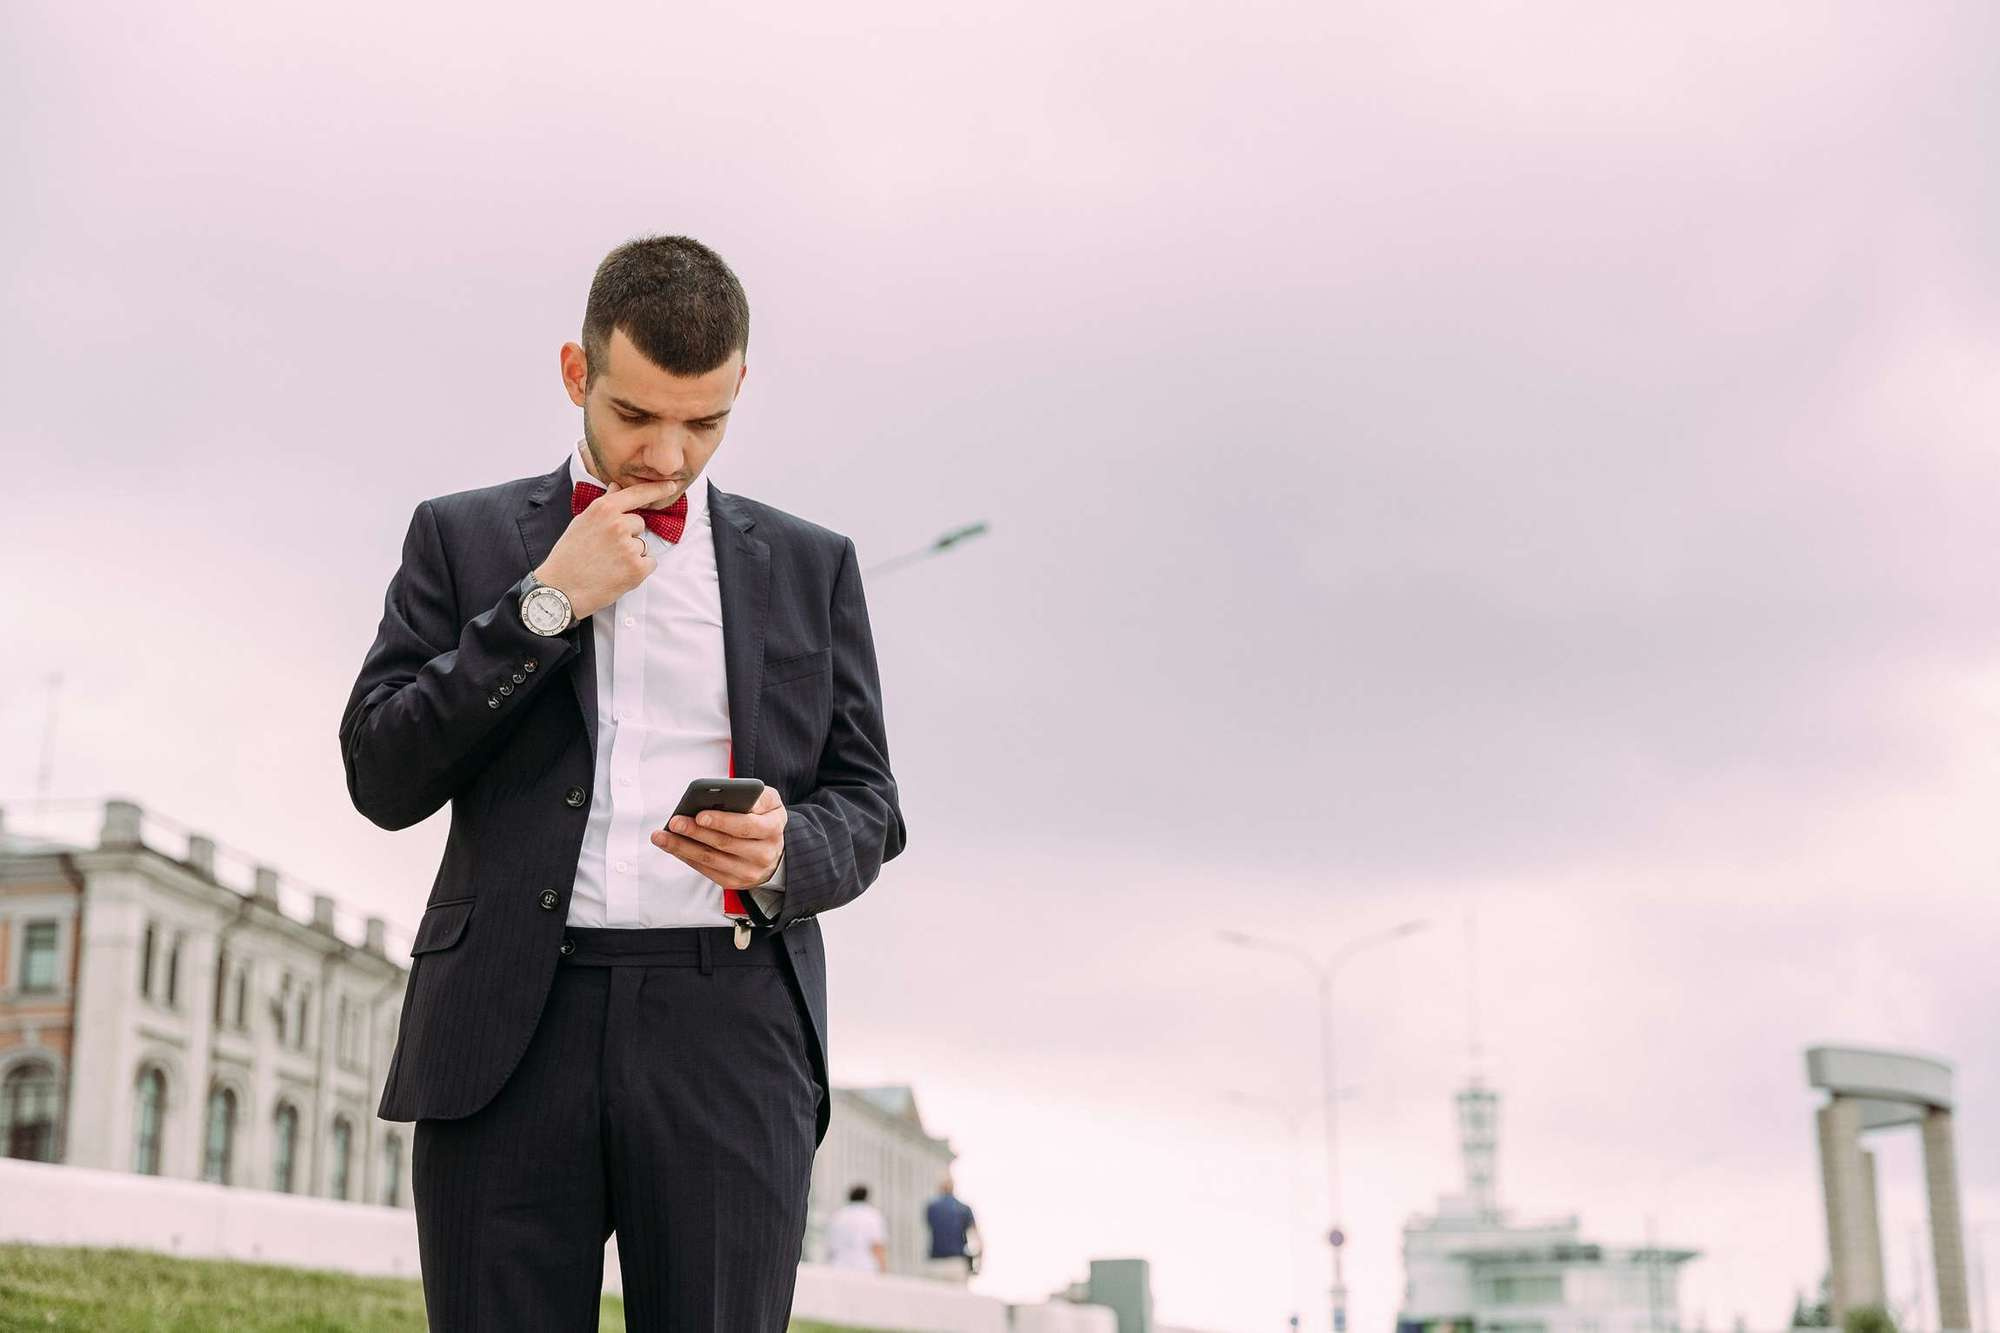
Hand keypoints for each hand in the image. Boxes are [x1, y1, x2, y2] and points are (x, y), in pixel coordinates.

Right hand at [534, 478, 682, 619]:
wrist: (560, 590)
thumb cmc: (568, 557)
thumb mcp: (581, 523)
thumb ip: (603, 506)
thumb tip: (616, 487)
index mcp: (603, 510)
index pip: (637, 494)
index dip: (657, 489)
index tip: (671, 485)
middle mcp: (618, 525)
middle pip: (640, 523)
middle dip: (629, 535)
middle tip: (606, 550)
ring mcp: (629, 547)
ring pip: (643, 544)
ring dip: (632, 554)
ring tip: (608, 564)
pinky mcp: (637, 569)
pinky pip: (650, 562)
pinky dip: (639, 569)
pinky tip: (618, 574)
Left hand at [651, 786, 787, 887]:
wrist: (774, 851)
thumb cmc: (764, 818)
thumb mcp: (768, 801)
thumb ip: (753, 795)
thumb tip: (724, 795)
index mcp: (773, 827)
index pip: (746, 826)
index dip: (722, 821)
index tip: (700, 815)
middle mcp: (764, 853)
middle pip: (725, 843)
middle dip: (696, 832)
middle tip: (675, 822)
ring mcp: (749, 871)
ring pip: (711, 859)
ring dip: (683, 847)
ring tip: (662, 835)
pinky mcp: (734, 881)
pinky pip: (706, 870)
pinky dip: (686, 857)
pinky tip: (672, 846)